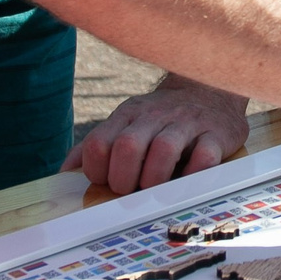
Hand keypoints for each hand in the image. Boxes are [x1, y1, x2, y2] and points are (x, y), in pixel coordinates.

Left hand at [65, 75, 250, 193]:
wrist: (210, 89)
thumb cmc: (163, 118)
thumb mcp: (128, 123)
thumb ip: (98, 146)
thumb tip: (65, 173)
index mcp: (128, 115)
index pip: (98, 144)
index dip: (97, 171)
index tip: (106, 183)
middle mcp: (155, 116)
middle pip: (127, 146)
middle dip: (123, 179)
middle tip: (131, 190)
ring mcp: (187, 123)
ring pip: (164, 150)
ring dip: (154, 178)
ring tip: (156, 189)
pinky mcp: (216, 134)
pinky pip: (204, 157)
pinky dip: (193, 175)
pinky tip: (187, 180)